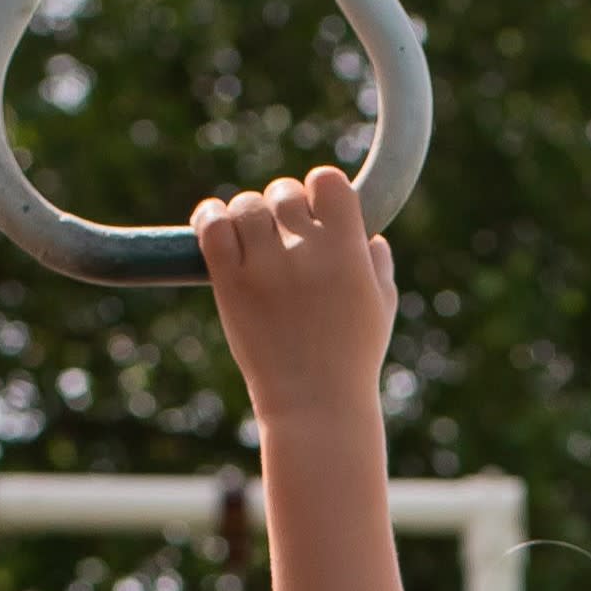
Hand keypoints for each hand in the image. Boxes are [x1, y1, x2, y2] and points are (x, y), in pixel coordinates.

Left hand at [193, 165, 397, 424]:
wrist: (316, 409)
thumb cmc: (352, 363)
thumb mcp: (379, 312)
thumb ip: (377, 268)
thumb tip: (371, 239)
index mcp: (348, 250)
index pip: (327, 181)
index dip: (319, 192)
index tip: (315, 214)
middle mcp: (306, 251)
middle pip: (283, 191)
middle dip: (282, 208)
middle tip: (280, 239)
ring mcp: (266, 266)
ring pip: (245, 205)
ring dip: (247, 217)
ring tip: (253, 246)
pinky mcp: (232, 284)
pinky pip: (212, 226)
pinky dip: (210, 218)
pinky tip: (215, 226)